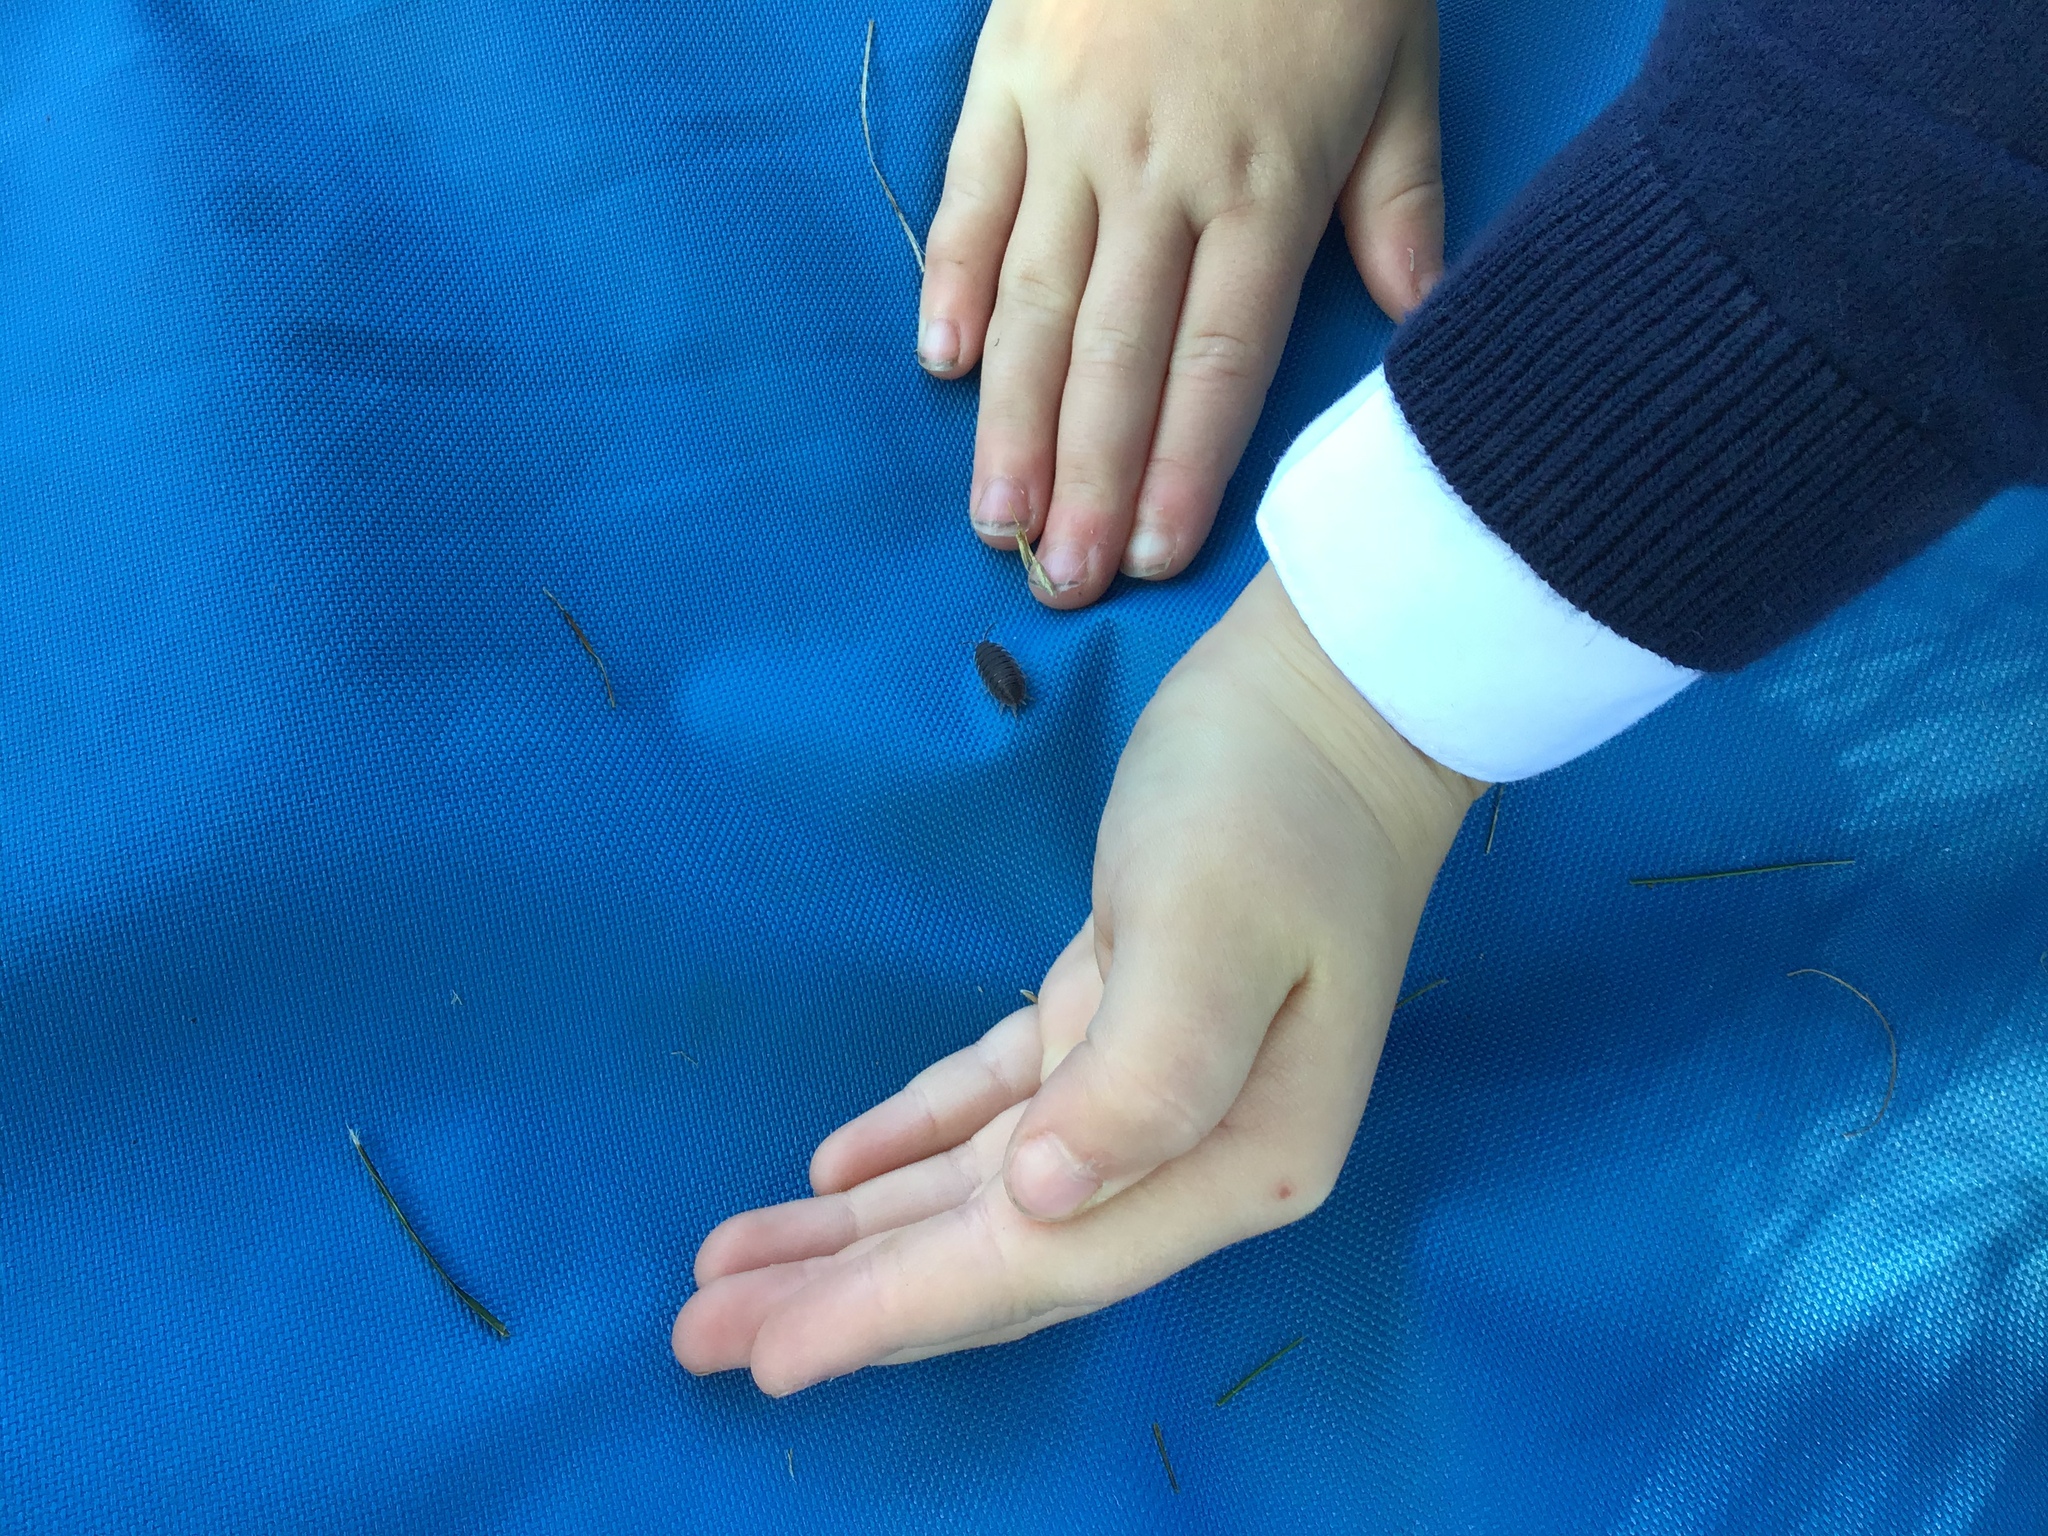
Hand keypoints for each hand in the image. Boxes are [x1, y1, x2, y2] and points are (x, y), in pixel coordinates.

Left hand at [673, 568, 1484, 1392]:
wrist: (1335, 696)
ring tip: (731, 1268)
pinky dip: (913, 1141)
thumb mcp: (1215, 925)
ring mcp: (1152, 1092)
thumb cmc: (1275, 803)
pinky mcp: (1115, 1021)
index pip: (1038, 1259)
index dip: (897, 1311)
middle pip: (997, 1252)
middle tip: (699, 1334)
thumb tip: (1040, 1200)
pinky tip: (832, 1171)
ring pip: (981, 1190)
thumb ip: (1146, 1076)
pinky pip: (995, 1105)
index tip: (770, 1354)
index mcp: (1233, 1153)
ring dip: (858, 1230)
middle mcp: (1192, 1152)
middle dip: (850, 1296)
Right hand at [918, 0, 1442, 605]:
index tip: (1155, 553)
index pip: (1221, 357)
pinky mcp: (1009, 76)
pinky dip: (947, 281)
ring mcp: (1074, 125)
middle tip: (1056, 586)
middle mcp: (1163, 172)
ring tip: (994, 519)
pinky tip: (937, 368)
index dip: (1186, 464)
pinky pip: (970, 197)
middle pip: (1116, 355)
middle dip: (1086, 482)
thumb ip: (1403, 202)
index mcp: (1268, 182)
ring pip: (1032, 299)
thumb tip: (1418, 325)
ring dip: (1010, 420)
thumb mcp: (1401, 69)